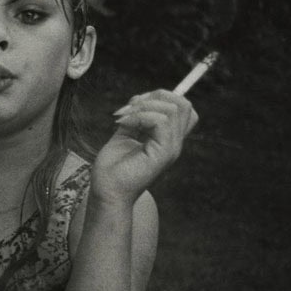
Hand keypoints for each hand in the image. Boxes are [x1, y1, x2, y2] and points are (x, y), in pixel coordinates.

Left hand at [94, 89, 197, 204]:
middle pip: (183, 104)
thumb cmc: (111, 170)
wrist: (106, 194)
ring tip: (121, 118)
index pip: (184, 110)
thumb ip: (135, 120)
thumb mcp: (124, 137)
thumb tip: (137, 102)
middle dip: (155, 96)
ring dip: (143, 106)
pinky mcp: (163, 153)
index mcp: (166, 140)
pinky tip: (123, 125)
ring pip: (173, 109)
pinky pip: (161, 121)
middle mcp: (173, 144)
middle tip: (128, 108)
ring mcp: (171, 148)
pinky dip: (140, 116)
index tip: (135, 104)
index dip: (163, 97)